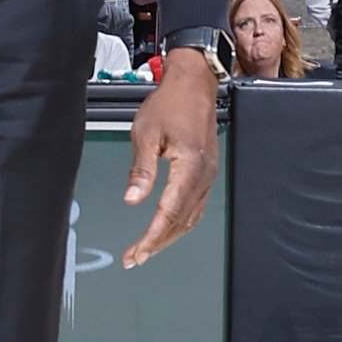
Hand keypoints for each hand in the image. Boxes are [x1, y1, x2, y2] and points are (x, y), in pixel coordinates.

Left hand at [122, 53, 218, 269]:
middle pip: (182, 221)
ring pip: (191, 217)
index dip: (152, 236)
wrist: (194, 83)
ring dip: (169, 236)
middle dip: (158, 243)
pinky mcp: (207, 172)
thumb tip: (132, 200)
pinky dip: (180, 222)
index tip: (136, 252)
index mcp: (190, 167)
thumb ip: (140, 170)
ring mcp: (209, 175)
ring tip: (147, 249)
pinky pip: (195, 206)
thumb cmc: (170, 102)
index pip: (170, 212)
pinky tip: (166, 228)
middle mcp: (204, 175)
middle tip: (136, 257)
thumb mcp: (145, 133)